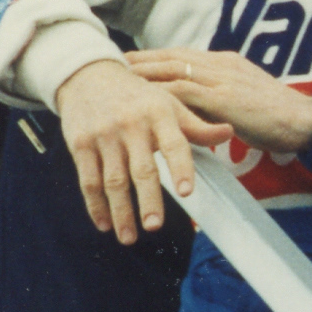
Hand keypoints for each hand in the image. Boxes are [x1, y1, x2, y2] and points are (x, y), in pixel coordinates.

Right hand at [56, 59, 230, 243]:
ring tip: (129, 237)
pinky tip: (104, 224)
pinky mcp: (81, 144)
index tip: (186, 192)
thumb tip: (229, 132)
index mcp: (159, 114)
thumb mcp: (168, 103)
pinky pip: (88, 180)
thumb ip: (196, 126)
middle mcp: (131, 125)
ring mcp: (104, 135)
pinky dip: (95, 205)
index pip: (174, 143)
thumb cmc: (138, 95)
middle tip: (155, 226)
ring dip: (121, 211)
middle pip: (141, 169)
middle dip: (148, 199)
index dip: (181, 168)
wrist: (88, 74)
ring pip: (113, 180)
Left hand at [126, 49, 311, 155]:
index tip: (131, 59)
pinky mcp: (225, 98)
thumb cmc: (278, 118)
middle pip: (172, 57)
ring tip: (118, 78)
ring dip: (144, 73)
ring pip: (174, 70)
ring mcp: (223, 79)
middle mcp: (222, 65)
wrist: (304, 120)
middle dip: (141, 60)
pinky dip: (161, 93)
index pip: (183, 54)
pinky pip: (186, 91)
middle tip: (112, 62)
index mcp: (227, 63)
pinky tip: (142, 98)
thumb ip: (221, 100)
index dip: (155, 56)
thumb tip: (197, 109)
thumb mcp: (245, 101)